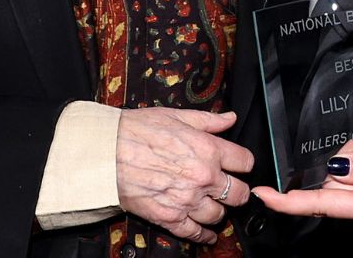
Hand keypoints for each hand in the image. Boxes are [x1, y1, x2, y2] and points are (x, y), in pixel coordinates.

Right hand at [115, 108, 254, 244]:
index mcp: (208, 150)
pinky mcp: (170, 217)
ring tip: (214, 206)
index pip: (245, 162)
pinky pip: (196, 233)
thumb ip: (208, 120)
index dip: (244, 163)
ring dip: (219, 211)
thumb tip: (229, 118)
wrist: (106, 153)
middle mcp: (203, 177)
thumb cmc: (136, 132)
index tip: (240, 166)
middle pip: (239, 194)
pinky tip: (207, 232)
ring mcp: (187, 200)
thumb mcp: (176, 116)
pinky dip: (204, 235)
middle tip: (233, 190)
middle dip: (238, 192)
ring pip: (219, 215)